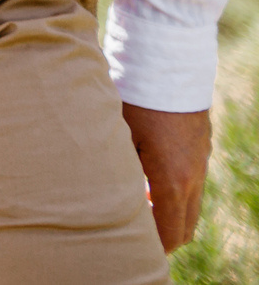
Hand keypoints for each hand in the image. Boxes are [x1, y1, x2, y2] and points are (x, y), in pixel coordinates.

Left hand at [121, 102, 210, 251]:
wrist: (167, 64)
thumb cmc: (133, 100)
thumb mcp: (117, 135)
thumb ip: (117, 172)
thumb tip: (108, 199)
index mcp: (172, 181)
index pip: (168, 233)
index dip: (151, 246)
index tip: (130, 247)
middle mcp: (193, 177)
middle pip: (184, 226)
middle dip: (162, 236)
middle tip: (134, 234)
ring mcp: (201, 162)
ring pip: (190, 205)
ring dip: (169, 212)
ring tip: (137, 203)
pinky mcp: (201, 148)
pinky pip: (193, 183)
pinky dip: (175, 192)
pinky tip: (148, 177)